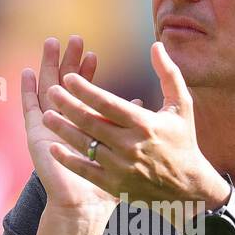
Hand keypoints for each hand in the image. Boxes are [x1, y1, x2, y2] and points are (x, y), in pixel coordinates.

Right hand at [22, 36, 118, 223]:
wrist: (84, 208)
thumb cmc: (106, 184)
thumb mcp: (123, 150)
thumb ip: (129, 125)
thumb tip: (141, 102)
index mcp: (84, 126)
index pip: (85, 92)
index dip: (88, 73)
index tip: (93, 53)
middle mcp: (65, 125)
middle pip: (65, 85)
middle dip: (69, 62)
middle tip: (73, 39)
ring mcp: (49, 129)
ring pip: (47, 90)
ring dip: (48, 66)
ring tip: (51, 44)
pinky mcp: (36, 136)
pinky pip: (29, 109)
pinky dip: (27, 90)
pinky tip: (28, 72)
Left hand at [40, 41, 228, 220]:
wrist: (188, 188)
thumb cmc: (183, 141)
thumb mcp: (182, 106)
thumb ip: (169, 74)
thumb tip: (156, 46)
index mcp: (145, 124)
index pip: (108, 103)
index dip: (85, 90)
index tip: (69, 78)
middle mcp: (131, 146)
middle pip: (91, 122)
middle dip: (68, 105)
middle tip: (52, 91)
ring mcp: (121, 167)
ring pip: (85, 145)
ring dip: (63, 129)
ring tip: (46, 115)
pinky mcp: (115, 185)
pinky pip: (86, 170)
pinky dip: (68, 159)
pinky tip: (54, 147)